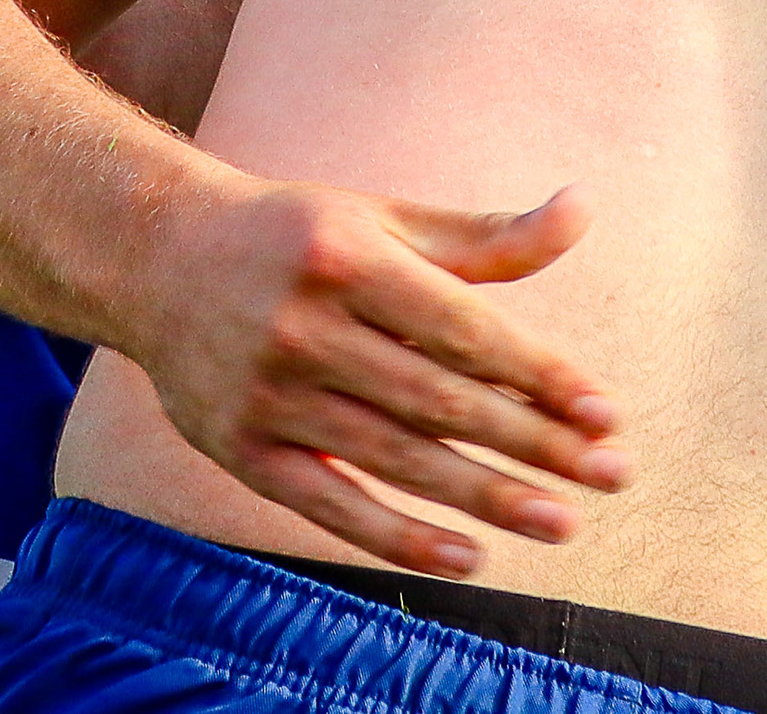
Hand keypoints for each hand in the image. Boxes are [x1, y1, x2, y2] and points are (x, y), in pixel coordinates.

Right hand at [123, 175, 631, 577]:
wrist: (156, 258)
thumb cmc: (299, 237)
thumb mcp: (386, 220)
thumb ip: (485, 237)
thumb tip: (583, 211)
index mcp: (349, 259)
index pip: (463, 330)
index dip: (538, 374)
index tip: (604, 412)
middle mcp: (305, 327)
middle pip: (438, 401)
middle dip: (533, 443)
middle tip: (610, 473)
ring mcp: (267, 395)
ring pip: (395, 458)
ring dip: (486, 497)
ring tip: (561, 520)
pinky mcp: (240, 450)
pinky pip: (328, 506)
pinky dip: (399, 536)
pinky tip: (469, 555)